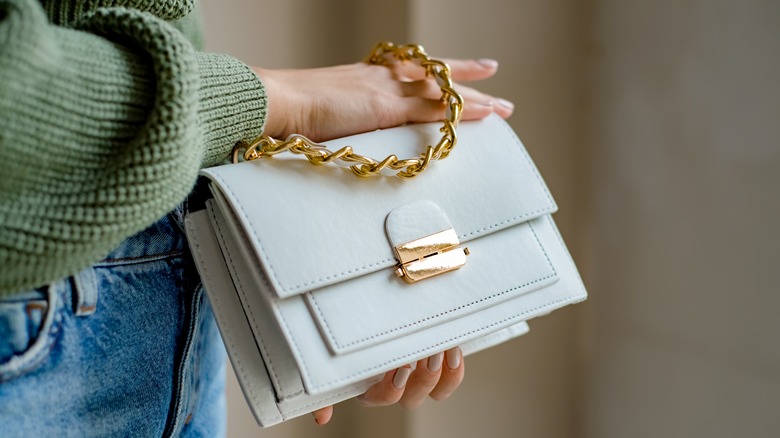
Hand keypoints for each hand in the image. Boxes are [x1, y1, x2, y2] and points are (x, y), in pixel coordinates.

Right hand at [253, 59, 512, 141]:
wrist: (273, 102)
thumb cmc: (281, 113)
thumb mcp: (311, 117)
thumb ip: (329, 126)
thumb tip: (326, 143)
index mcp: (360, 76)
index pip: (406, 68)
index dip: (429, 69)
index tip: (446, 68)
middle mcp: (377, 76)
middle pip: (431, 73)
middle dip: (463, 76)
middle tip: (492, 73)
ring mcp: (385, 89)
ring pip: (442, 91)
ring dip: (476, 99)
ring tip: (504, 106)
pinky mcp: (388, 106)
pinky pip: (436, 108)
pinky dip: (464, 111)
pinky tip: (487, 114)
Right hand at [311, 347, 464, 424]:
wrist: (383, 307)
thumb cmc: (358, 332)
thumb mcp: (341, 357)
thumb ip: (328, 390)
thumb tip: (322, 418)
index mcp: (370, 386)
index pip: (381, 398)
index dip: (391, 388)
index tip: (399, 366)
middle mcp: (396, 387)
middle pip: (411, 398)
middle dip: (422, 378)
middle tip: (427, 354)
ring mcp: (419, 378)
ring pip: (434, 392)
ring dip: (442, 374)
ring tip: (444, 349)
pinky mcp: (438, 365)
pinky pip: (451, 379)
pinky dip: (455, 369)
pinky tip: (453, 348)